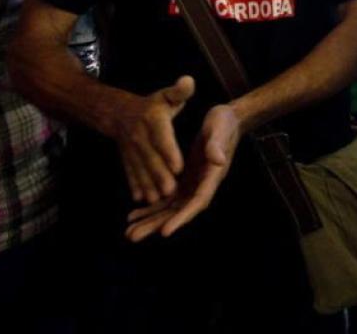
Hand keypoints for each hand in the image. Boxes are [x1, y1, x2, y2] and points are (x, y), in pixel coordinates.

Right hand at [108, 75, 194, 204]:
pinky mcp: (126, 160)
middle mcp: (140, 136)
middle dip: (160, 175)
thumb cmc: (152, 105)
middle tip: (171, 190)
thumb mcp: (166, 96)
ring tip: (156, 200)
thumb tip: (188, 80)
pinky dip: (134, 186)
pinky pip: (130, 173)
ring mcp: (131, 150)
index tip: (179, 167)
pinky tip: (139, 199)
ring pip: (140, 169)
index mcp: (153, 120)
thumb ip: (179, 91)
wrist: (119, 113)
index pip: (162, 138)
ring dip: (147, 185)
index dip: (170, 152)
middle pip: (151, 158)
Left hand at [125, 103, 239, 241]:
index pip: (197, 202)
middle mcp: (202, 186)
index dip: (182, 218)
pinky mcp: (184, 180)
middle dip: (156, 225)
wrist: (227, 119)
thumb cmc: (224, 122)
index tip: (164, 232)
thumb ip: (217, 145)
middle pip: (179, 212)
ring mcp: (192, 184)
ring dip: (150, 220)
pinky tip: (134, 215)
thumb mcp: (220, 128)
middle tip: (133, 237)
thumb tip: (218, 160)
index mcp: (212, 176)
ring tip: (129, 232)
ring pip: (170, 208)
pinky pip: (166, 198)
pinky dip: (151, 207)